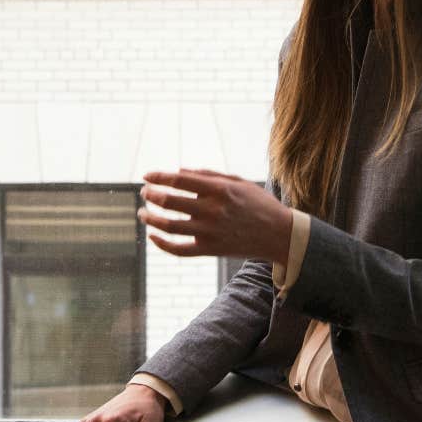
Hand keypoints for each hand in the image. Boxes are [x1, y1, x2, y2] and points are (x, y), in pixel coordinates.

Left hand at [138, 169, 293, 261]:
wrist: (279, 234)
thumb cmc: (258, 204)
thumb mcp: (238, 182)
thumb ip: (208, 175)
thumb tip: (178, 171)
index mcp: (219, 189)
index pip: (179, 180)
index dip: (159, 177)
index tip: (146, 176)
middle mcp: (212, 210)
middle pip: (169, 201)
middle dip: (151, 195)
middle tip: (144, 192)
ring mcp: (210, 231)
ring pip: (169, 226)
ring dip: (150, 218)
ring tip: (143, 213)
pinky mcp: (210, 249)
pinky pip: (179, 250)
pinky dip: (161, 244)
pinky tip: (152, 236)